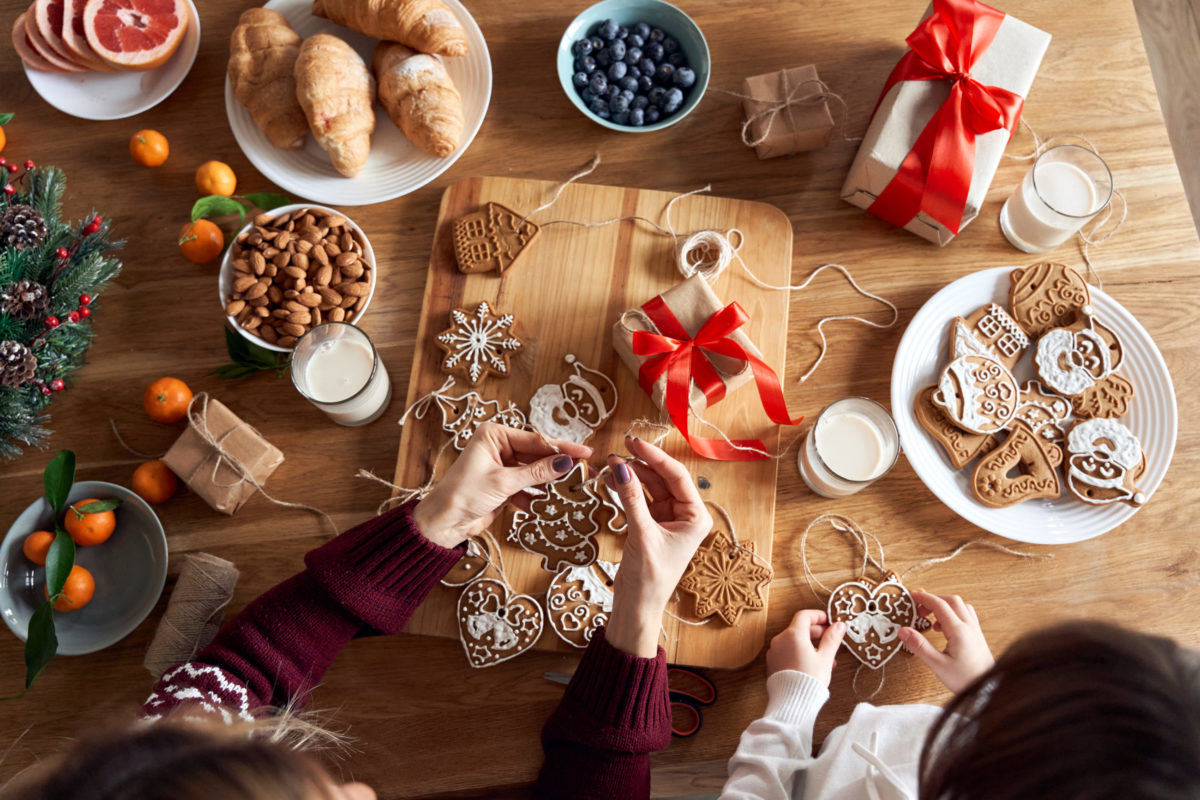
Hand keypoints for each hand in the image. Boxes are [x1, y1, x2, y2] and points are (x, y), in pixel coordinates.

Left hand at [412, 423, 591, 548]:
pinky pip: (527, 487)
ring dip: (549, 484)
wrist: (444, 522)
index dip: (561, 447)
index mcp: (494, 435)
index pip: (535, 439)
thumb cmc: (464, 494)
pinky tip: (549, 504)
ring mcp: (502, 467)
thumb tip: (566, 462)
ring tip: (572, 490)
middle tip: (584, 471)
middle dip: (558, 466)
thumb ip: (537, 472)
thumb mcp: (504, 481)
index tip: (584, 452)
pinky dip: (536, 497)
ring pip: (534, 472)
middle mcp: (498, 447)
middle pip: (537, 455)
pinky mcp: (503, 486)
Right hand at [604, 436, 711, 657]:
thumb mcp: (641, 534)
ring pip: (649, 486)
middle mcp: (685, 515)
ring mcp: (667, 518)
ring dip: (631, 474)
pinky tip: (611, 480)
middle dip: (641, 463)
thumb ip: (631, 498)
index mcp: (696, 517)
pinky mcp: (651, 524)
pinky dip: (626, 488)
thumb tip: (620, 466)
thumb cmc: (649, 578)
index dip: (655, 456)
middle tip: (619, 448)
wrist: (637, 608)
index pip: (677, 476)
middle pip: (663, 478)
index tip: (635, 442)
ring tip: (610, 463)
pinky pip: (639, 498)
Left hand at [766, 609, 844, 686]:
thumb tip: (839, 626)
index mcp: (793, 635)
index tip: (828, 621)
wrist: (792, 703)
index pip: (804, 616)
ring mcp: (774, 652)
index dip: (818, 616)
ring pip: (794, 641)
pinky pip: (787, 652)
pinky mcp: (773, 663)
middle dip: (816, 631)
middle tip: (829, 636)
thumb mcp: (825, 658)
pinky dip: (800, 653)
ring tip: (826, 657)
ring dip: (810, 644)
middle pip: (798, 628)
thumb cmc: (809, 680)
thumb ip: (832, 639)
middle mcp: (780, 640)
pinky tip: (812, 664)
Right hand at [899, 590, 993, 692]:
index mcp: (958, 631)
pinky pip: (966, 616)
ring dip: (944, 606)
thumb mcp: (937, 664)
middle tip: (919, 608)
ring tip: (931, 618)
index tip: (911, 596)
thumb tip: (903, 631)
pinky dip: (953, 614)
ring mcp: (975, 630)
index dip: (923, 597)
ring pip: (960, 606)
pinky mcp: (977, 636)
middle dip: (933, 600)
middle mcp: (969, 627)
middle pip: (951, 601)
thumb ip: (919, 646)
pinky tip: (944, 628)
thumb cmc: (966, 679)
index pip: (939, 605)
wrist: (988, 687)